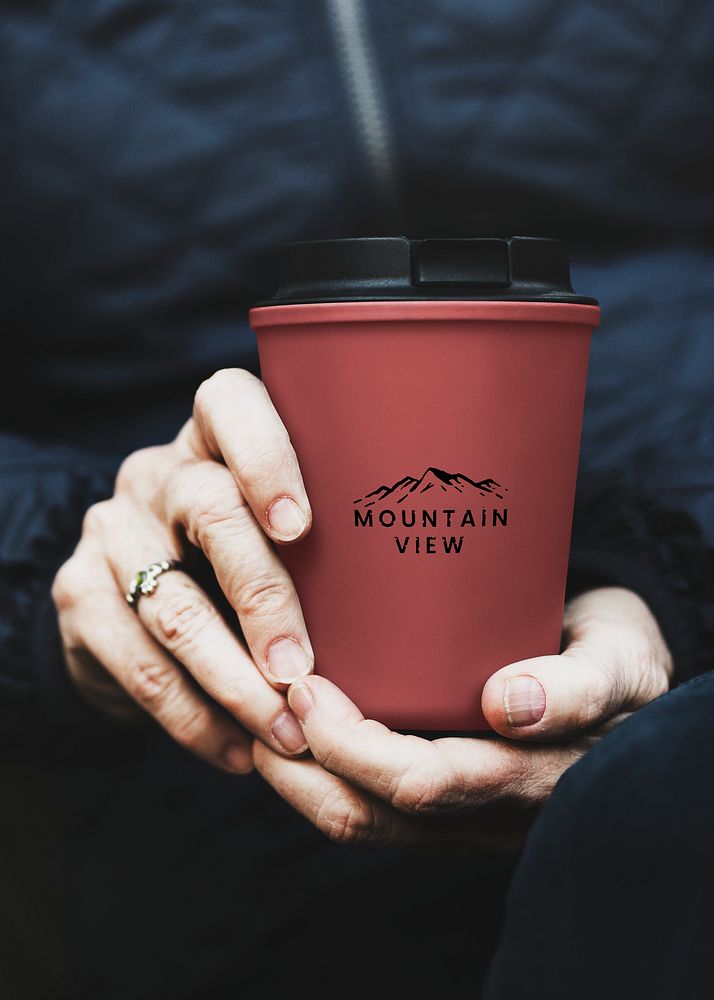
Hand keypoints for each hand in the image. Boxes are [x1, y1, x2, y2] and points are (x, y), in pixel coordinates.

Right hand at [52, 369, 314, 772]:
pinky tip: (236, 749)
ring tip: (286, 732)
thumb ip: (328, 543)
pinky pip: (137, 664)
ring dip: (234, 682)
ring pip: (172, 605)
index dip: (266, 457)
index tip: (302, 527)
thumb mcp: (278, 534)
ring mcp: (111, 530)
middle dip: (264, 599)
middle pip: (209, 510)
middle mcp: (159, 474)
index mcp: (215, 440)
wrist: (133, 599)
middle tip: (303, 672)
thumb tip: (431, 602)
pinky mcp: (79, 594)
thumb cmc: (243, 562)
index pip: (230, 404)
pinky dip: (192, 717)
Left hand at [253, 588, 671, 848]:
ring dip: (298, 780)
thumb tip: (507, 706)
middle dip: (302, 767)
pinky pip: (369, 809)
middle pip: (373, 815)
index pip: (422, 784)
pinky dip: (317, 777)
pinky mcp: (441, 798)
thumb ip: (576, 687)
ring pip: (361, 822)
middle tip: (263, 700)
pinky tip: (292, 735)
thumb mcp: (618, 660)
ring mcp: (458, 812)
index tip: (307, 687)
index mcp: (526, 778)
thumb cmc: (614, 656)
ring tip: (258, 721)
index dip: (352, 746)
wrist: (620, 676)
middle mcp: (483, 811)